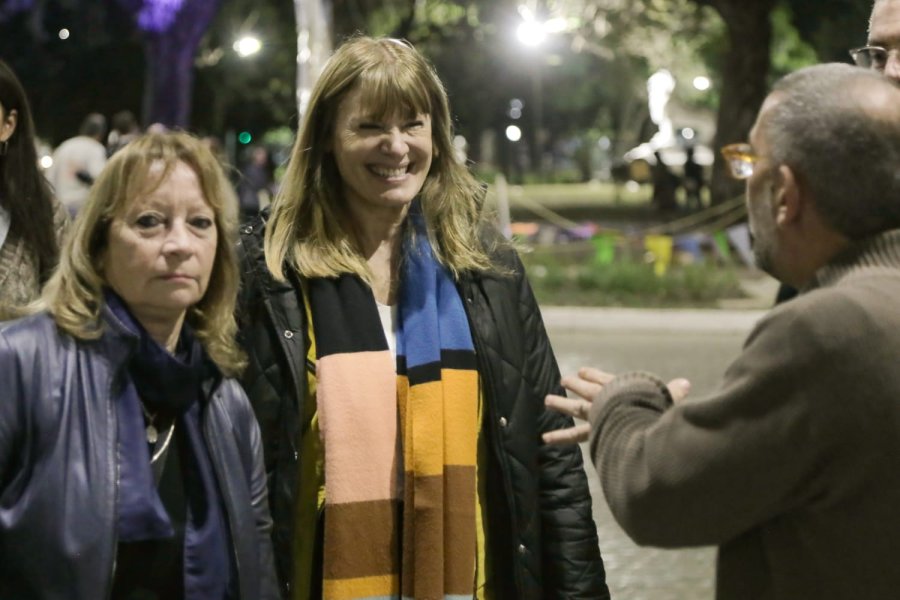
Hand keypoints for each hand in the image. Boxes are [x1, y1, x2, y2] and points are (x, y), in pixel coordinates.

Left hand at [542, 367, 690, 444]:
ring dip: (561, 404)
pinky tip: (544, 440)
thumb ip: (674, 391)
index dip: (595, 376)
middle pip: (589, 391)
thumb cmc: (659, 406)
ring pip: (577, 408)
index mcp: (623, 390)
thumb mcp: (669, 397)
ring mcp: (599, 413)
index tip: (582, 371)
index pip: (606, 380)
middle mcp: (608, 399)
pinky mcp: (595, 428)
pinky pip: (574, 434)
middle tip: (563, 381)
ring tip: (547, 401)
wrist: (643, 414)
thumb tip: (686, 384)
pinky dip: (560, 438)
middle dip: (576, 386)